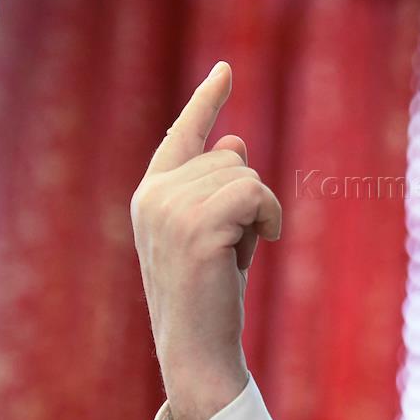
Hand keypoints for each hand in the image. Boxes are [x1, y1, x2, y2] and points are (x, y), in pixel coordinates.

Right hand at [131, 61, 280, 419]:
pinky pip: (255, 192)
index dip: (207, 101)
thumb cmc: (211, 294)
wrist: (199, 348)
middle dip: (250, 199)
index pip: (183, 135)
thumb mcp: (218, 231)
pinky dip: (268, 216)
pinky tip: (259, 245)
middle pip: (232, 158)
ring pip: (246, 174)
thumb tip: (235, 141)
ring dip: (260, 211)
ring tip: (238, 252)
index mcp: (150, 194)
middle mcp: (152, 195)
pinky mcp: (195, 226)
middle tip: (234, 246)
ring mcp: (169, 209)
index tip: (226, 70)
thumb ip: (220, 187)